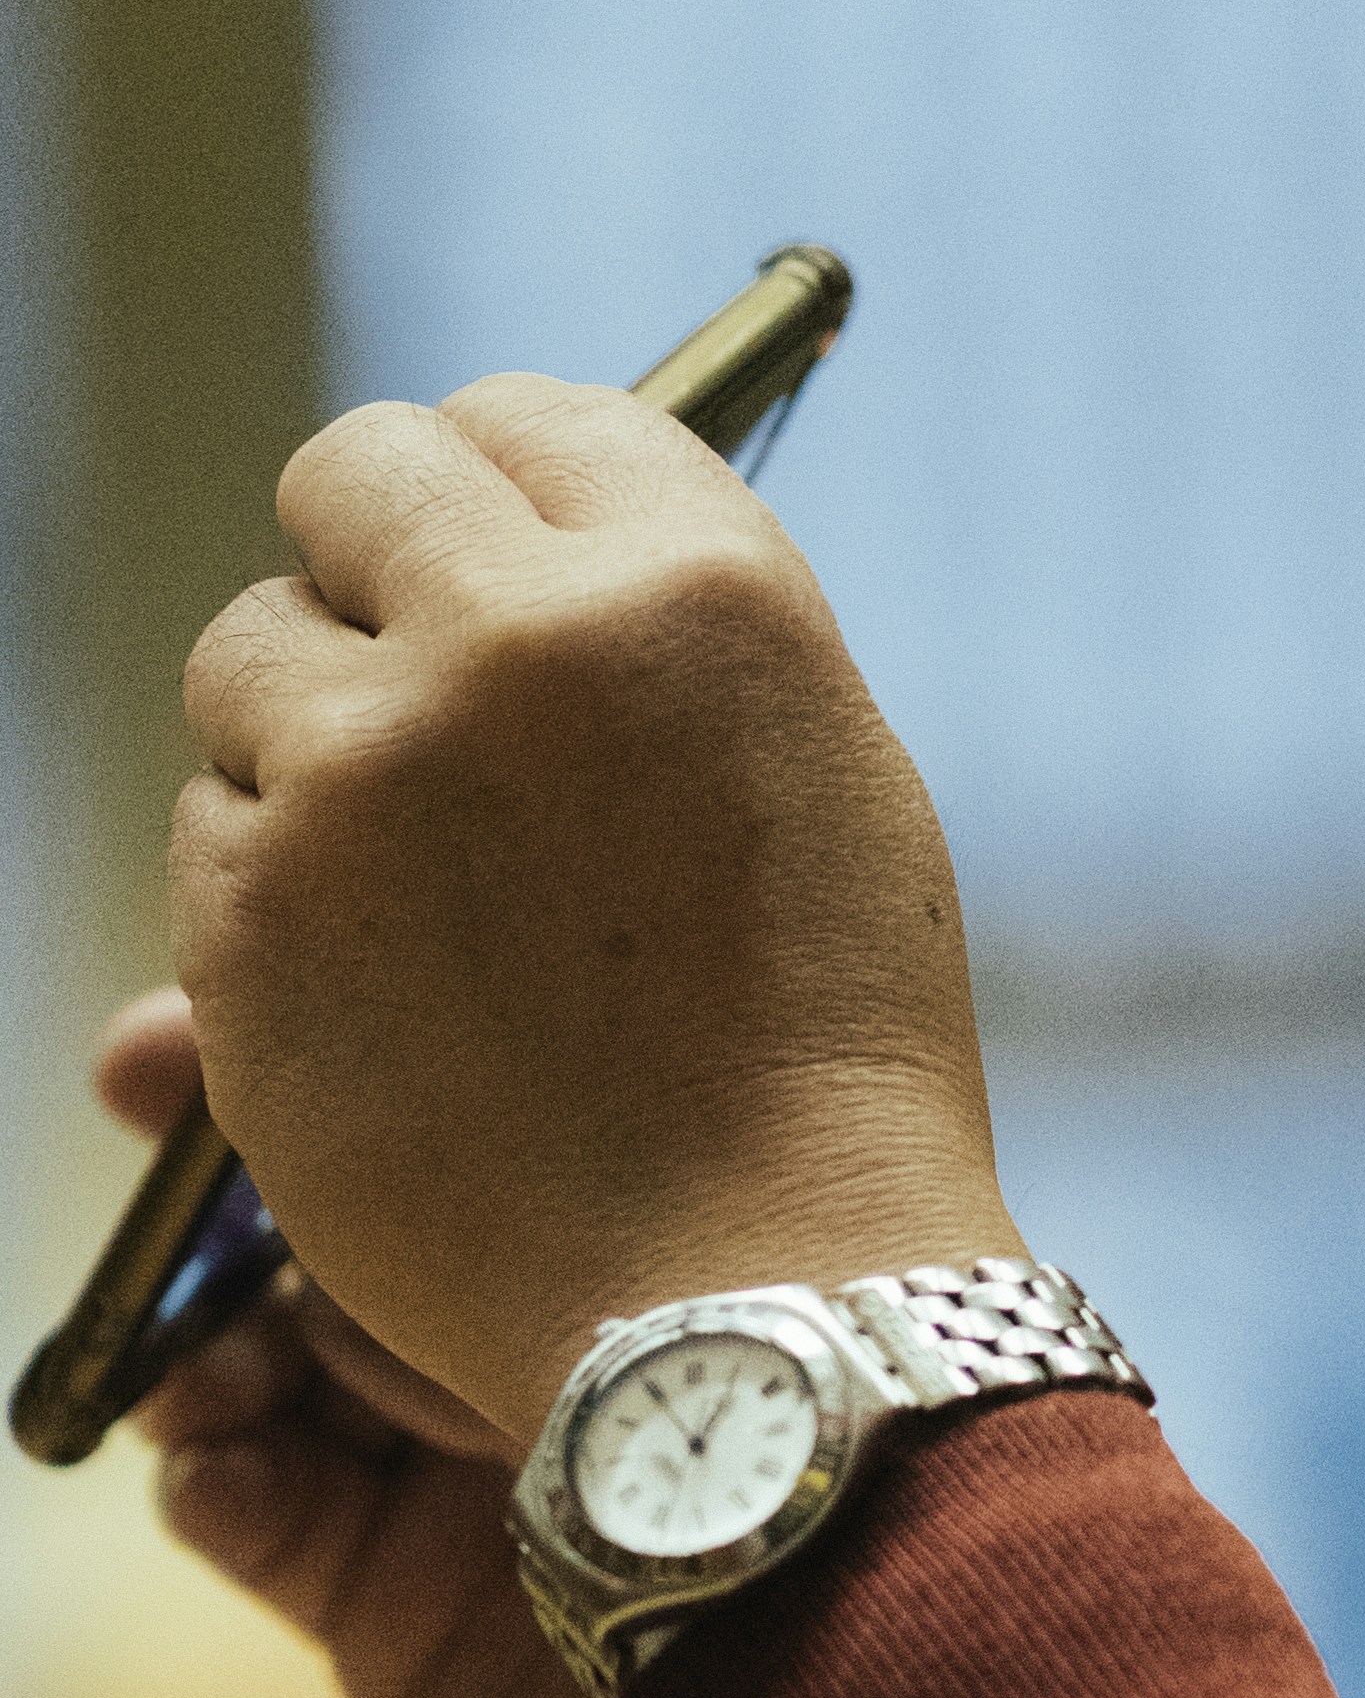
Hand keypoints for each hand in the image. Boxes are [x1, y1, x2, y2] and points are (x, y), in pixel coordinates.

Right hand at [95, 996, 715, 1697]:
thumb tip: (377, 1071)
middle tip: (142, 1088)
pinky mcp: (399, 1623)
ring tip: (201, 1355)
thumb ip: (538, 1185)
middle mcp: (540, 1342)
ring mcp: (460, 1483)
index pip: (446, 1117)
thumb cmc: (821, 1476)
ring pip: (273, 1366)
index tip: (191, 1028)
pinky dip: (223, 1482)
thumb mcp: (689, 1286)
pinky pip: (269, 1520)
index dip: (315, 1066)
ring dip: (206, 1337)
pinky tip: (227, 1473)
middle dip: (226, 1167)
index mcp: (637, 1232)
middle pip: (339, 1219)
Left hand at [177, 379, 1011, 1443]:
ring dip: (310, 728)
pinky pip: (214, 823)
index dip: (496, 475)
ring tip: (423, 867)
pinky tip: (388, 980)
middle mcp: (519, 637)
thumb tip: (524, 542)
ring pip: (252, 652)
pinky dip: (274, 882)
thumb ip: (663, 624)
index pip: (524, 414)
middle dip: (365, 549)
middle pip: (352, 471)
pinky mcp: (252, 907)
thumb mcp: (816, 762)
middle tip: (404, 647)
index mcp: (695, 580)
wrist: (746, 1284)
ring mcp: (366, 767)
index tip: (490, 538)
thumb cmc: (819, 1037)